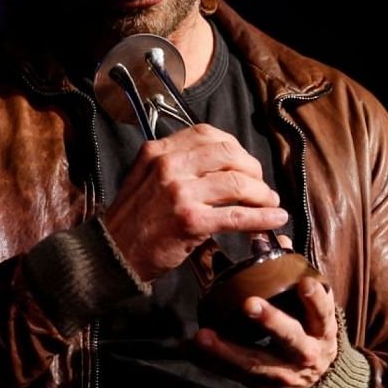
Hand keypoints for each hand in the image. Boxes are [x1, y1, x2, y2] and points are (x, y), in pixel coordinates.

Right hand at [102, 124, 289, 281]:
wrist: (112, 254)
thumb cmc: (133, 220)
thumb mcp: (146, 178)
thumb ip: (175, 165)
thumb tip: (219, 163)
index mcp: (158, 151)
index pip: (207, 134)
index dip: (235, 148)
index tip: (245, 163)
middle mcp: (169, 166)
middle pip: (229, 154)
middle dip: (253, 169)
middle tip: (261, 185)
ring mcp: (180, 193)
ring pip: (238, 184)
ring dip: (262, 194)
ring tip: (270, 203)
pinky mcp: (191, 221)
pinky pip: (237, 216)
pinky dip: (263, 218)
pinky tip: (275, 220)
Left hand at [193, 277, 339, 387]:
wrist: (316, 381)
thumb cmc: (311, 333)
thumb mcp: (314, 311)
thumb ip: (298, 278)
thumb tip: (280, 241)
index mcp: (322, 329)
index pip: (322, 312)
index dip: (314, 299)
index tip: (303, 284)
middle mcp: (307, 353)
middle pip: (290, 337)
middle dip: (270, 321)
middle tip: (249, 304)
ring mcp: (284, 374)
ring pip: (255, 363)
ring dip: (227, 350)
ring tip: (203, 336)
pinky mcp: (263, 387)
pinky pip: (234, 375)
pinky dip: (212, 362)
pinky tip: (193, 350)